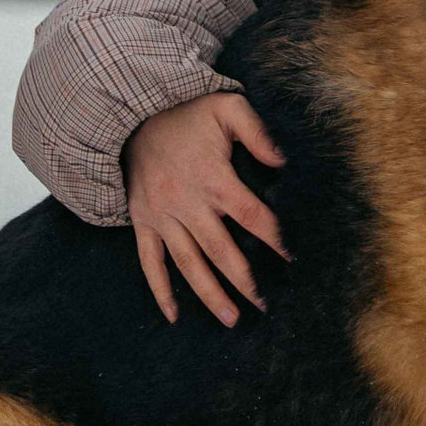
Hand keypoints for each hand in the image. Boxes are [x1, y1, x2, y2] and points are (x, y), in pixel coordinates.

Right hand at [125, 93, 288, 328]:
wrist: (133, 114)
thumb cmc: (187, 112)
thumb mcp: (227, 107)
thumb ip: (257, 132)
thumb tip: (282, 162)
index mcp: (212, 176)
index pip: (250, 214)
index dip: (273, 237)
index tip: (291, 257)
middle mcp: (186, 201)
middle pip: (220, 249)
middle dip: (244, 280)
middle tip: (265, 305)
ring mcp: (161, 215)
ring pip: (187, 262)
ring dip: (209, 293)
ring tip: (231, 319)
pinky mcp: (142, 221)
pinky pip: (150, 261)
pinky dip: (161, 290)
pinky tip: (174, 316)